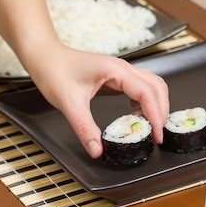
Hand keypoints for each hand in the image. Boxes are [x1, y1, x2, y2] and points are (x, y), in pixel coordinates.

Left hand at [23, 41, 168, 157]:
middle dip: (161, 111)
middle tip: (156, 136)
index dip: (155, 115)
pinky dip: (145, 103)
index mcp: (116, 70)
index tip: (156, 136)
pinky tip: (135, 117)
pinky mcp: (116, 76)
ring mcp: (121, 71)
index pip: (147, 92)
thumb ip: (85, 128)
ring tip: (149, 128)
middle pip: (156, 87)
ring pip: (152, 85)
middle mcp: (123, 68)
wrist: (44, 55)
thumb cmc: (54, 72)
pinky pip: (140, 88)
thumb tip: (98, 150)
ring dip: (156, 105)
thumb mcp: (69, 104)